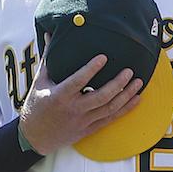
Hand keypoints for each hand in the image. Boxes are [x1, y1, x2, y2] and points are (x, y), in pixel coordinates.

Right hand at [16, 58, 145, 154]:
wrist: (34, 138)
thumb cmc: (36, 107)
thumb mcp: (39, 82)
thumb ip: (48, 59)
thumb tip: (50, 34)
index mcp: (60, 96)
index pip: (78, 81)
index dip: (92, 69)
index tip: (104, 57)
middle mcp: (73, 109)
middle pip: (101, 97)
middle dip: (117, 84)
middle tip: (129, 71)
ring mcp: (83, 121)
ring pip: (109, 109)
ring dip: (126, 95)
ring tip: (138, 82)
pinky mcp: (89, 129)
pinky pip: (110, 119)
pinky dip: (125, 109)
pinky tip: (136, 99)